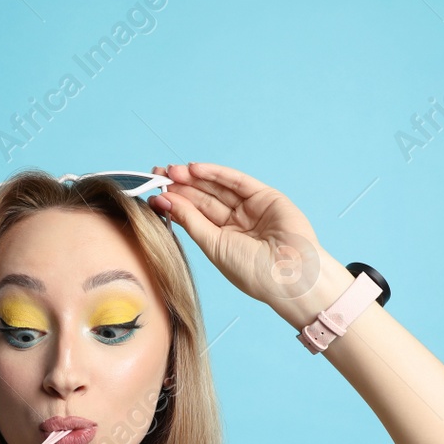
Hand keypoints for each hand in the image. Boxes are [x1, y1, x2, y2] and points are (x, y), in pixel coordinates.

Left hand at [148, 162, 341, 314]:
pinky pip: (237, 181)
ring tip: (171, 170)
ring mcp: (252, 209)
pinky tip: (195, 169)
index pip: (195, 216)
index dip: (175, 202)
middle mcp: (237, 223)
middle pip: (204, 199)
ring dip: (194, 178)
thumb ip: (190, 220)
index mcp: (224, 240)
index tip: (153, 193)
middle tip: (158, 174)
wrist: (289, 275)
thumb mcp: (213, 245)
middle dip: (181, 186)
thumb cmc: (252, 271)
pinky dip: (216, 173)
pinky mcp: (266, 196)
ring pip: (218, 188)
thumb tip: (164, 200)